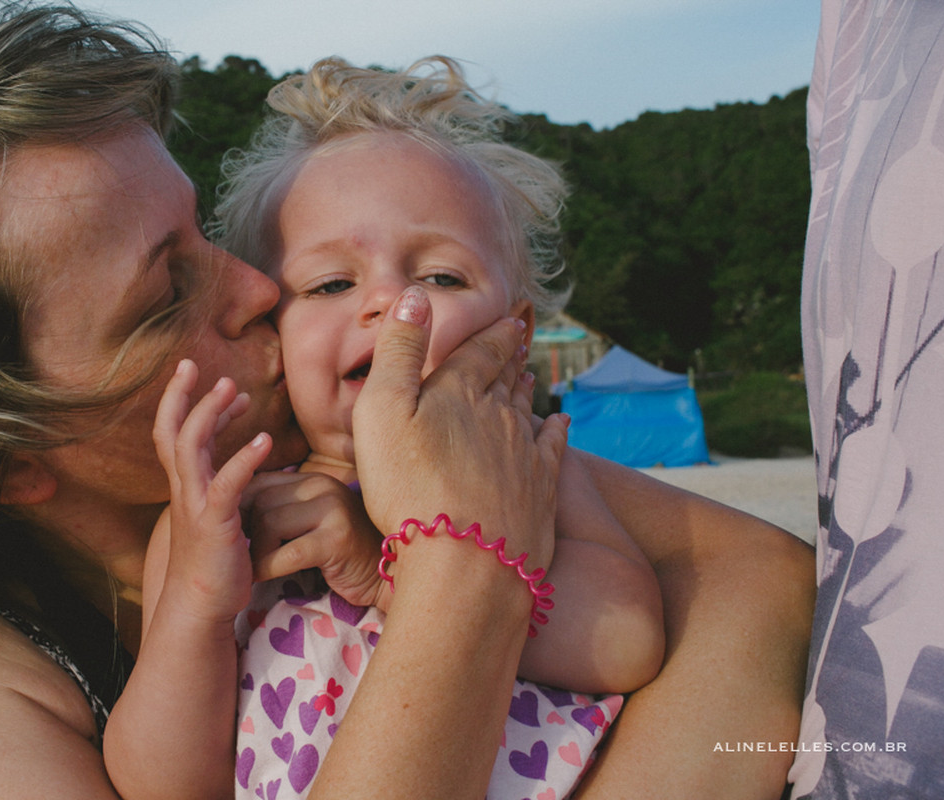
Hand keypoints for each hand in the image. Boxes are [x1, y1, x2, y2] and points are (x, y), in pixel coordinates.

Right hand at [151, 359, 272, 622]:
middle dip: (182, 396)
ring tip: (232, 390)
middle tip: (194, 364)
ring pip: (192, 447)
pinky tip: (264, 441)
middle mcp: (184, 490)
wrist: (200, 609)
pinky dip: (244, 459)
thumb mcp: (216, 520)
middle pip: (172, 431)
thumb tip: (239, 470)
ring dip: (210, 415)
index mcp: (185, 488)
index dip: (187, 405)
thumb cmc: (213, 566)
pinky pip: (227, 484)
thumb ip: (222, 492)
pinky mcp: (214, 523)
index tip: (218, 384)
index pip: (175, 436)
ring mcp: (196, 505)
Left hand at [244, 471, 387, 610]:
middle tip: (244, 554)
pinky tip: (262, 578)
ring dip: (256, 552)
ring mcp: (333, 510)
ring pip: (270, 523)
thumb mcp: (312, 524)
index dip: (240, 508)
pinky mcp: (337, 539)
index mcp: (315, 481)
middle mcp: (324, 488)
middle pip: (261, 501)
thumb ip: (285, 510)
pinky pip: (287, 553)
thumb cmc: (342, 555)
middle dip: (247, 531)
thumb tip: (236, 508)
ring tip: (257, 568)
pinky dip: (267, 568)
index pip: (261, 482)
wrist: (387, 578)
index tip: (236, 533)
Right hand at [352, 287, 569, 574]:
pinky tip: (561, 422)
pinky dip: (558, 429)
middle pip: (507, 376)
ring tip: (528, 373)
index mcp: (460, 391)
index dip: (493, 332)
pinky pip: (554, 448)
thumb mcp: (382, 410)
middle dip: (511, 354)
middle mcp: (500, 414)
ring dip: (527, 387)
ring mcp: (524, 451)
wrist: (465, 562)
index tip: (507, 316)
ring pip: (528, 408)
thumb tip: (416, 294)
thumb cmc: (409, 486)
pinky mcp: (540, 489)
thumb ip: (399, 350)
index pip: (481, 351)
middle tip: (518, 336)